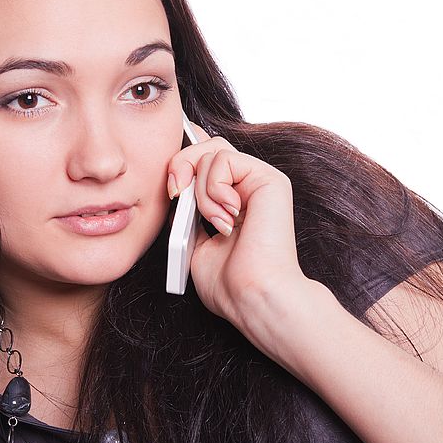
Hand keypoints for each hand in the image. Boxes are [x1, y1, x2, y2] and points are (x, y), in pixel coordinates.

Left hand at [166, 123, 305, 323]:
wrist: (253, 296)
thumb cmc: (230, 282)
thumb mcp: (194, 242)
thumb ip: (189, 213)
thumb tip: (178, 188)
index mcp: (235, 198)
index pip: (209, 158)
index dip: (185, 160)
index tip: (172, 188)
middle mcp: (250, 186)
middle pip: (208, 145)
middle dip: (182, 165)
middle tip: (178, 196)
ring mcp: (261, 180)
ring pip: (213, 151)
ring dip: (201, 189)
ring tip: (215, 221)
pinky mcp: (270, 179)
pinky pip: (224, 159)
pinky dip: (213, 187)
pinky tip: (227, 216)